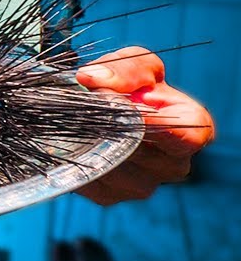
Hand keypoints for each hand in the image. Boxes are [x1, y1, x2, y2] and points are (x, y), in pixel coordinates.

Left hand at [73, 46, 214, 205]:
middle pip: (139, 152)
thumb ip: (123, 69)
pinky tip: (70, 139)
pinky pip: (86, 177)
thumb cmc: (133, 84)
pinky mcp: (108, 195)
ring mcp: (140, 185)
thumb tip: (91, 78)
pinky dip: (73, 156)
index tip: (130, 107)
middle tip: (88, 107)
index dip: (157, 123)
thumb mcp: (137, 64)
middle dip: (110, 126)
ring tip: (78, 120)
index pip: (187, 137)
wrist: (108, 107)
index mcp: (191, 131)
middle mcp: (171, 165)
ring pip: (109, 165)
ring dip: (87, 140)